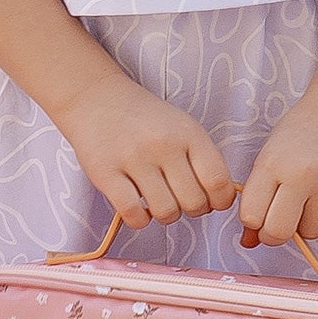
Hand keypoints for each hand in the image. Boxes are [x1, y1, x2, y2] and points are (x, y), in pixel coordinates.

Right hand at [56, 73, 236, 228]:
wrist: (96, 99)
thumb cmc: (145, 119)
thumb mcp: (182, 126)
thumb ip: (203, 158)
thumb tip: (221, 199)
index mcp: (189, 132)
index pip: (219, 181)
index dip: (220, 201)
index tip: (211, 200)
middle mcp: (164, 145)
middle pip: (194, 203)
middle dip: (192, 209)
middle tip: (181, 199)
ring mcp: (134, 159)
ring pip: (166, 212)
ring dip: (166, 215)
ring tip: (158, 199)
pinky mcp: (105, 174)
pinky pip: (134, 215)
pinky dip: (140, 219)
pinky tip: (137, 205)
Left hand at [238, 87, 317, 247]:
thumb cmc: (303, 131)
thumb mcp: (271, 156)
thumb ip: (257, 198)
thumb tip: (249, 242)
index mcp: (272, 163)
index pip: (252, 217)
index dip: (254, 222)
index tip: (261, 214)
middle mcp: (302, 174)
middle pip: (279, 233)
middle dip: (276, 233)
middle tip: (283, 218)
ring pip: (312, 231)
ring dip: (308, 221)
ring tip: (312, 194)